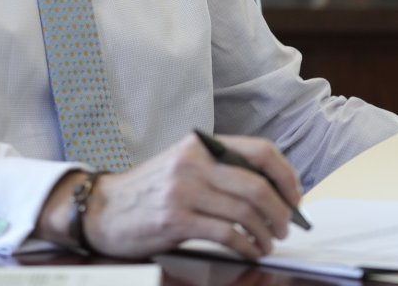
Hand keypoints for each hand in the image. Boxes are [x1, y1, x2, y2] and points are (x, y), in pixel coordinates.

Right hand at [39, 133, 301, 258]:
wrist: (103, 208)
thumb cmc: (148, 191)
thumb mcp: (182, 166)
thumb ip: (219, 169)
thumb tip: (271, 189)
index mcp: (199, 145)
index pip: (259, 150)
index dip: (285, 175)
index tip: (295, 197)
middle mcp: (192, 163)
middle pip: (256, 185)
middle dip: (281, 211)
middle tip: (285, 227)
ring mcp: (183, 191)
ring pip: (245, 212)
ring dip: (266, 233)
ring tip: (267, 243)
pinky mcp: (175, 220)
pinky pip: (227, 234)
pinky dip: (247, 246)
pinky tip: (249, 251)